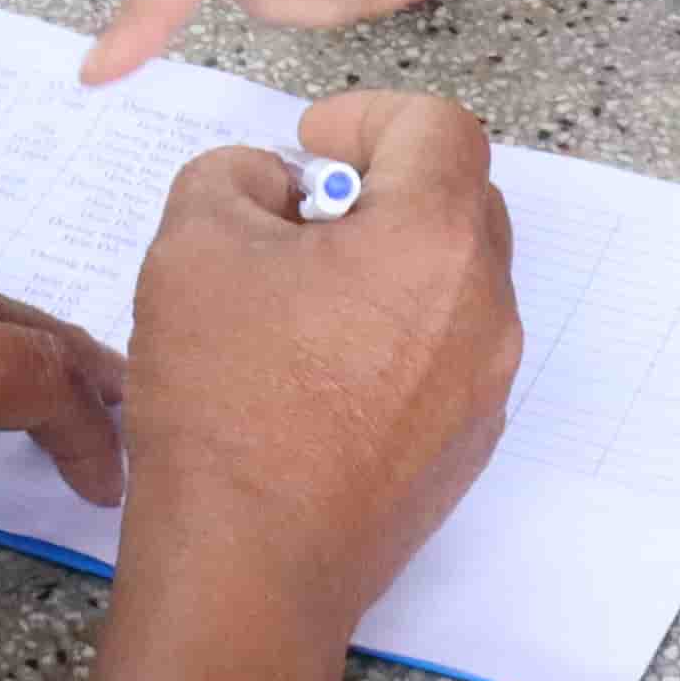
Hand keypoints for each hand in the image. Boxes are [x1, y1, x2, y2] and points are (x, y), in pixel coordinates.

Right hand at [101, 91, 516, 643]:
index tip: (311, 145)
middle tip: (302, 216)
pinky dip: (393, 335)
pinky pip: (445, 354)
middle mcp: (485, 310)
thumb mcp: (193, 241)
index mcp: (436, 241)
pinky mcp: (466, 445)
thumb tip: (273, 188)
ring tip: (298, 300)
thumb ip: (234, 174)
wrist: (249, 566)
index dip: (367, 114)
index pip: (438, 127)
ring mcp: (485, 386)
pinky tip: (314, 373)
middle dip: (384, 186)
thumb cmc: (225, 403)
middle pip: (460, 200)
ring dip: (388, 264)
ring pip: (453, 281)